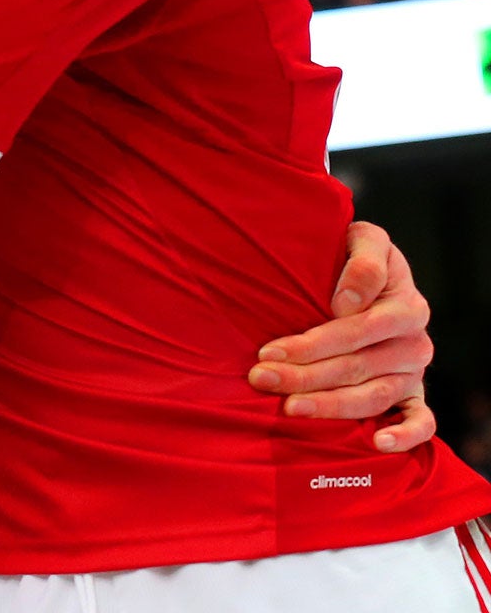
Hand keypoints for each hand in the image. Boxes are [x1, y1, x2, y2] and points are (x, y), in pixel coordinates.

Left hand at [249, 220, 436, 451]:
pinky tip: (376, 443)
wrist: (371, 271)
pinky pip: (421, 421)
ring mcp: (414, 371)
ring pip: (374, 396)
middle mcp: (414, 341)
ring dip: (330, 405)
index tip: (268, 350)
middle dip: (304, 375)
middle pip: (356, 366)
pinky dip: (404, 436)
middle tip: (261, 379)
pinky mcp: (414, 395)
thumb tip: (346, 303)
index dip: (312, 343)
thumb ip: (363, 262)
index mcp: (405, 304)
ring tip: (289, 408)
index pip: (356, 330)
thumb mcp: (364, 239)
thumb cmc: (355, 255)